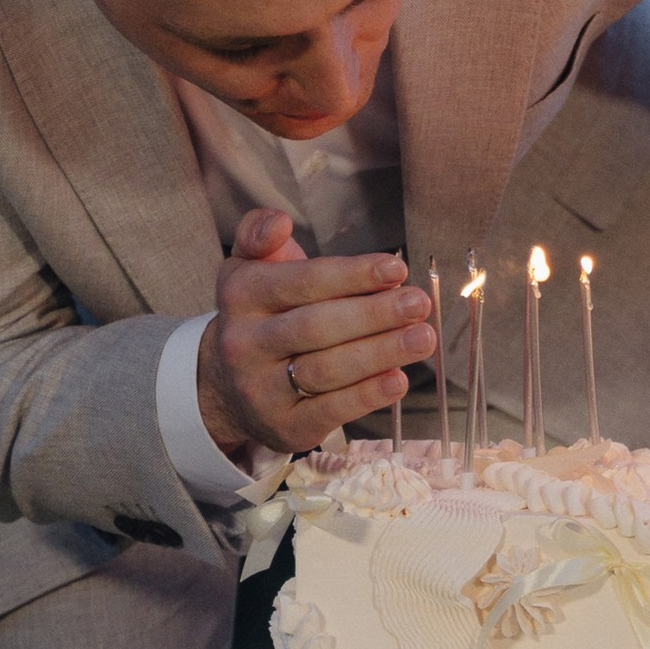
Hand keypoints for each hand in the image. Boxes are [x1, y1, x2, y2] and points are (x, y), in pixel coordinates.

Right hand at [197, 209, 432, 462]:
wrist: (225, 385)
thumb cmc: (260, 314)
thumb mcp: (248, 267)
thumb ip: (260, 233)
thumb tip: (279, 221)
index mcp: (240, 295)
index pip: (302, 283)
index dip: (352, 275)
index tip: (397, 270)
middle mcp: (244, 343)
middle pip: (317, 327)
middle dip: (374, 315)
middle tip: (419, 304)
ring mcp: (261, 390)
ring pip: (327, 370)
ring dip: (381, 353)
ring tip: (424, 338)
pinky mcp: (283, 427)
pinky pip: (330, 411)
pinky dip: (368, 395)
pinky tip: (399, 379)